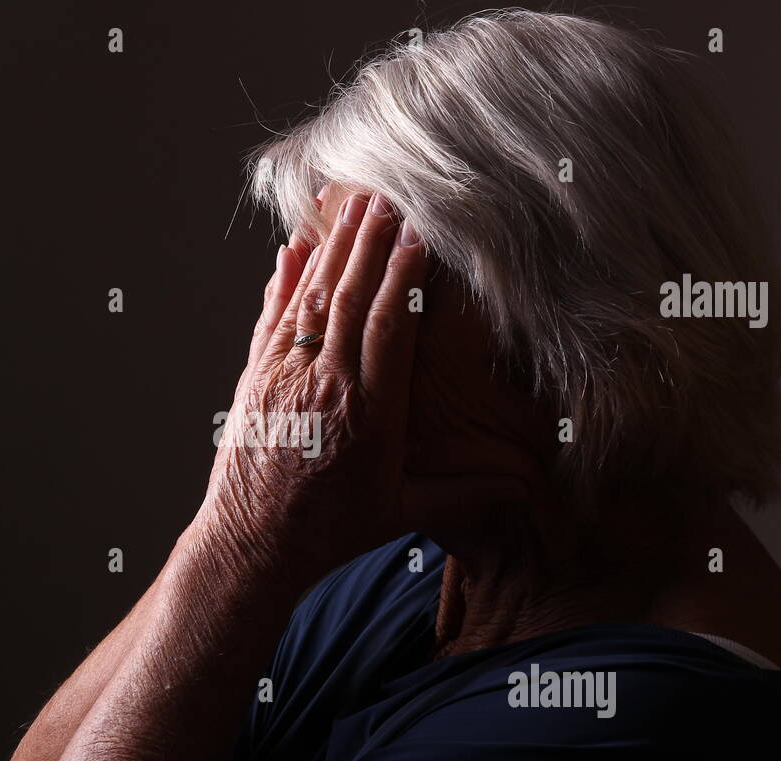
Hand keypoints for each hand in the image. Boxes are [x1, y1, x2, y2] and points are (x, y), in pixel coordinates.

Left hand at [197, 191, 434, 586]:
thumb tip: (527, 486)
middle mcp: (323, 386)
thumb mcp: (404, 512)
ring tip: (350, 203)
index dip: (404, 275)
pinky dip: (282, 281)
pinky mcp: (253, 380)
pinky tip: (293, 248)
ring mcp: (282, 378)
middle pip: (349, 298)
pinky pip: (271, 319)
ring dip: (331, 248)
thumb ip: (465, 490)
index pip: (389, 327)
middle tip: (389, 194)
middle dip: (370, 242)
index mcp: (369, 414)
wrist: (252, 547)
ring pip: (310, 300)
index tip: (420, 234)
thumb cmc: (331, 532)